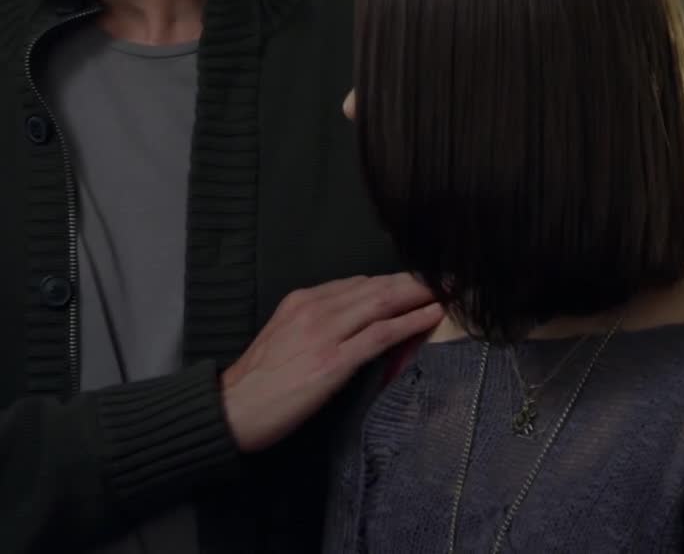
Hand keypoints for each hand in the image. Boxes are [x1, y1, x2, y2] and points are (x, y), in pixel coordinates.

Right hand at [221, 274, 441, 452]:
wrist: (234, 408)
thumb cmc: (261, 380)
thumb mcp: (286, 335)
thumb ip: (319, 322)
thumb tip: (359, 318)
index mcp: (302, 300)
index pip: (358, 283)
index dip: (394, 281)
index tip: (419, 280)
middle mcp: (314, 309)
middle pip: (375, 287)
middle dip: (414, 280)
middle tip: (447, 276)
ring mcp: (324, 334)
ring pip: (381, 303)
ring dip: (420, 294)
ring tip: (449, 289)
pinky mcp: (333, 362)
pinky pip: (380, 335)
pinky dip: (409, 322)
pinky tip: (431, 315)